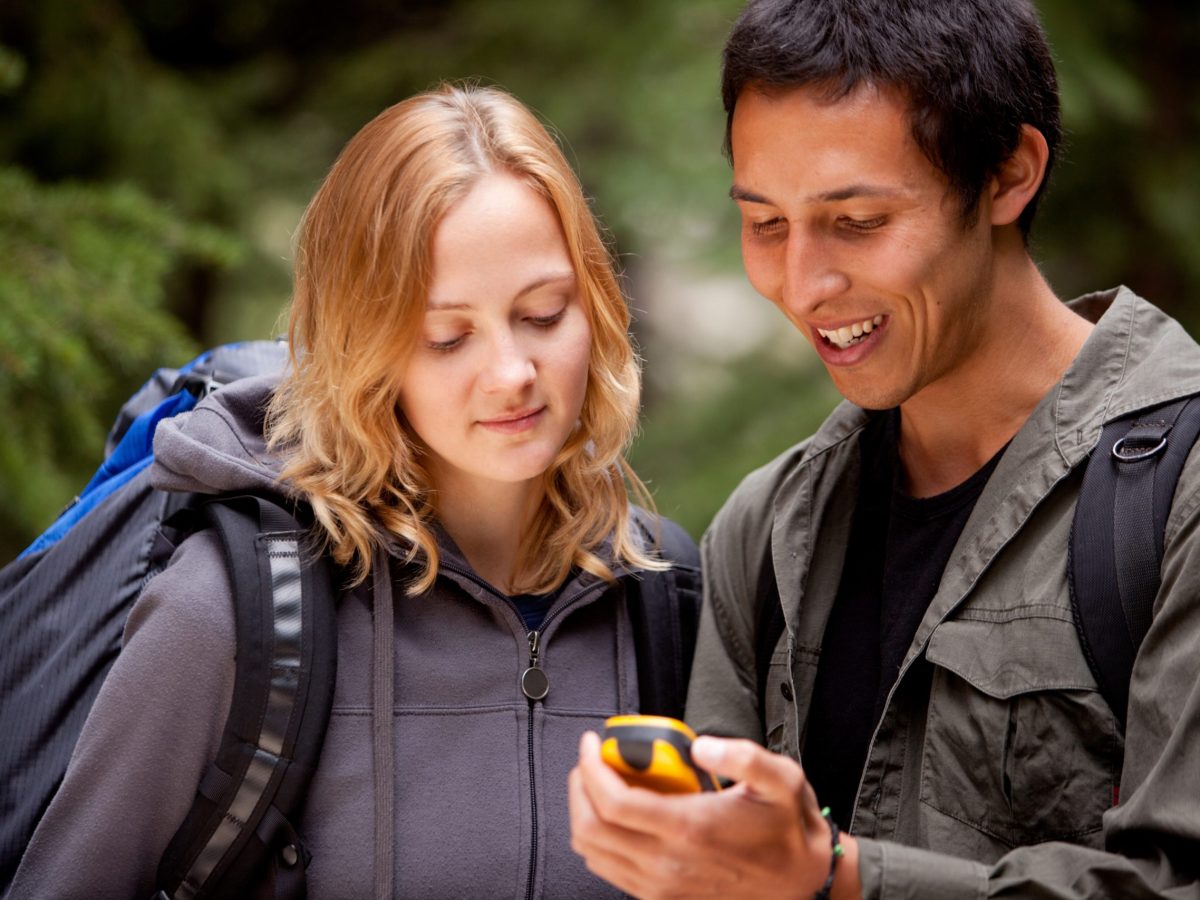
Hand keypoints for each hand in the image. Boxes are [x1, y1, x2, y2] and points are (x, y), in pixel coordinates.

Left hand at [568, 731, 859, 898]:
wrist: (804, 883)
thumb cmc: (788, 831)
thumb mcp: (780, 780)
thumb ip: (742, 755)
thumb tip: (700, 745)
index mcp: (689, 829)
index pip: (612, 802)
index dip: (590, 768)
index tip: (591, 744)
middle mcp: (667, 863)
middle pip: (591, 828)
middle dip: (579, 787)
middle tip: (590, 761)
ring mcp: (661, 886)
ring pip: (593, 853)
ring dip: (585, 814)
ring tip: (599, 784)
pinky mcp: (663, 897)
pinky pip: (610, 871)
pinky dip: (600, 840)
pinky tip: (618, 815)